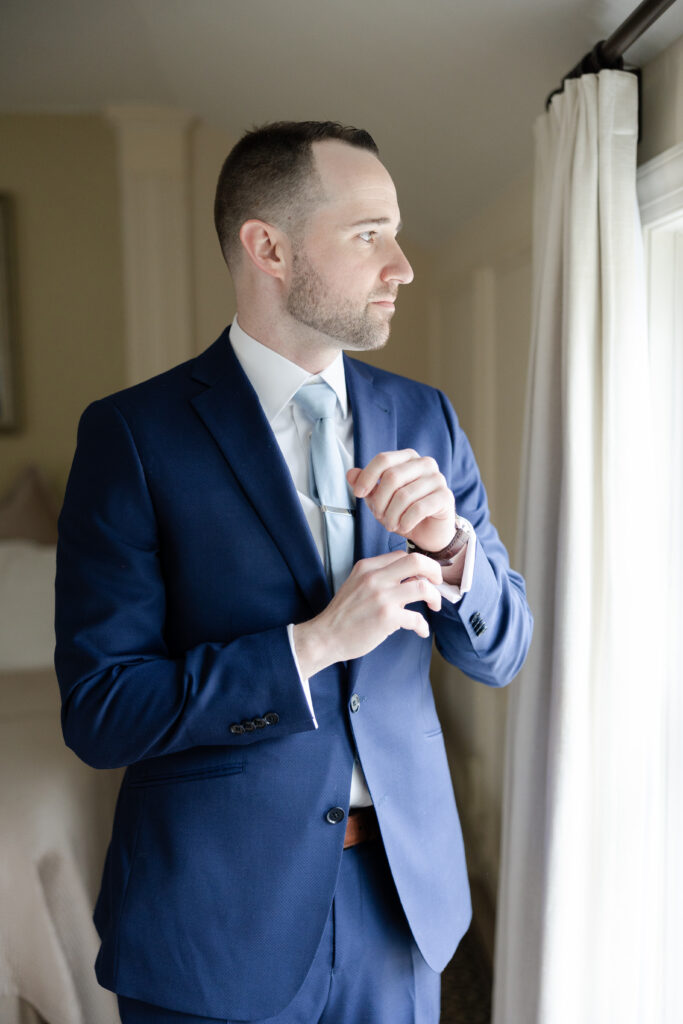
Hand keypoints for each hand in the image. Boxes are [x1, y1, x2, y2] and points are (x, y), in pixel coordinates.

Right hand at [292, 551, 442, 676]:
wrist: (325, 636)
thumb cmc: (342, 614)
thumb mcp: (355, 584)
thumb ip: (378, 578)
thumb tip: (409, 580)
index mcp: (367, 567)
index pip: (401, 555)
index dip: (418, 564)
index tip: (424, 576)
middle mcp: (375, 578)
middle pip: (417, 561)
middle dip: (434, 571)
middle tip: (438, 583)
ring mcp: (382, 597)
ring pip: (423, 588)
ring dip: (435, 597)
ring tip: (435, 606)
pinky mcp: (387, 618)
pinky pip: (417, 618)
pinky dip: (423, 626)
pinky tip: (421, 631)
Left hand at [347, 449, 454, 552]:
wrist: (430, 532)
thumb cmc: (404, 512)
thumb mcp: (380, 499)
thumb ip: (366, 485)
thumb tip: (350, 473)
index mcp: (408, 458)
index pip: (383, 459)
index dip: (367, 477)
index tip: (358, 494)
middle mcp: (425, 463)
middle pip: (392, 477)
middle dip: (380, 501)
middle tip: (379, 516)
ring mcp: (438, 479)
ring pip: (404, 495)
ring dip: (392, 515)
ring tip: (390, 525)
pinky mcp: (446, 497)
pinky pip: (418, 508)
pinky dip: (406, 521)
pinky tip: (403, 527)